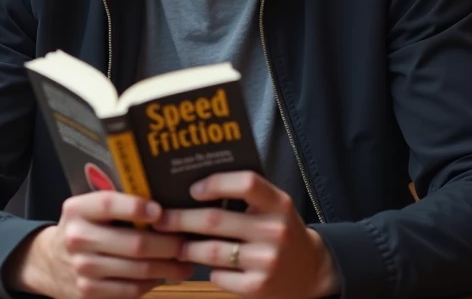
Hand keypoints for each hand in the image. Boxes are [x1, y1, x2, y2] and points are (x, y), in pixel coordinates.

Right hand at [5, 191, 194, 298]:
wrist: (50, 262)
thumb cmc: (84, 228)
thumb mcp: (89, 209)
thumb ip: (117, 201)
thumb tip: (164, 196)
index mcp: (77, 210)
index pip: (107, 204)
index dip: (136, 207)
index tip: (160, 211)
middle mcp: (77, 239)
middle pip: (133, 244)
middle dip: (168, 244)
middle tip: (187, 242)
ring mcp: (82, 269)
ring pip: (137, 270)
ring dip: (167, 267)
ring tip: (185, 262)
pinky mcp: (88, 293)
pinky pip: (130, 290)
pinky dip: (152, 283)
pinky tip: (163, 276)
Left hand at [153, 172, 340, 298]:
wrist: (310, 272)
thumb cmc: (280, 231)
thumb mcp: (274, 208)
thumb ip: (246, 196)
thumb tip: (194, 187)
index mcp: (279, 204)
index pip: (246, 183)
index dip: (215, 183)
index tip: (192, 189)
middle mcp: (274, 230)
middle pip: (215, 220)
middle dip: (181, 219)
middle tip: (161, 219)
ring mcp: (266, 261)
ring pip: (211, 251)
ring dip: (186, 247)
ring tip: (175, 244)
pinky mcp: (258, 287)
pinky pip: (219, 276)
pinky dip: (208, 271)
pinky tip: (205, 266)